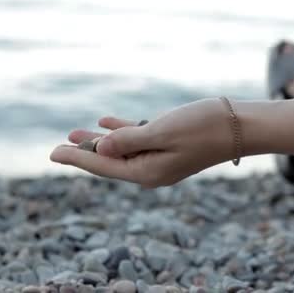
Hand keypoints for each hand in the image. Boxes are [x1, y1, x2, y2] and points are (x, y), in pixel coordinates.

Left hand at [50, 98, 233, 187]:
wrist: (241, 126)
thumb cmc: (203, 126)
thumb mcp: (162, 132)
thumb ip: (128, 141)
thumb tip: (100, 148)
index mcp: (148, 172)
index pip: (103, 165)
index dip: (76, 157)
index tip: (52, 152)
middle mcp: (152, 170)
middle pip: (109, 161)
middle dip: (84, 151)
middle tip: (57, 146)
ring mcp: (162, 159)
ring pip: (122, 150)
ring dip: (100, 140)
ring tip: (76, 131)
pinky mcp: (171, 146)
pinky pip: (139, 140)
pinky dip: (123, 132)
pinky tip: (108, 122)